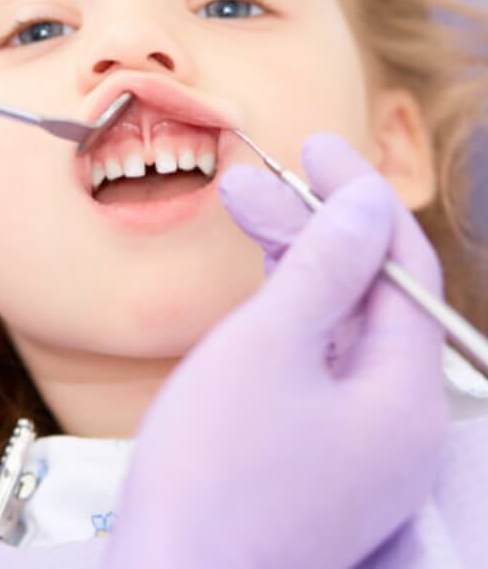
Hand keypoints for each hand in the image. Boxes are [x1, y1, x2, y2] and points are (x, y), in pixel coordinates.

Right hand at [103, 133, 446, 568]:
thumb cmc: (214, 471)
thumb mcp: (269, 347)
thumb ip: (325, 268)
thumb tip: (368, 203)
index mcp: (405, 396)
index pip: (402, 268)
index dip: (359, 198)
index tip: (314, 147)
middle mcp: (395, 421)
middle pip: (367, 293)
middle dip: (312, 227)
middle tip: (253, 178)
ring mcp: (355, 442)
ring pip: (337, 325)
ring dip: (293, 264)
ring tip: (241, 208)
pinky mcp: (315, 453)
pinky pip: (316, 363)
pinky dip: (286, 316)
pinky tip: (256, 283)